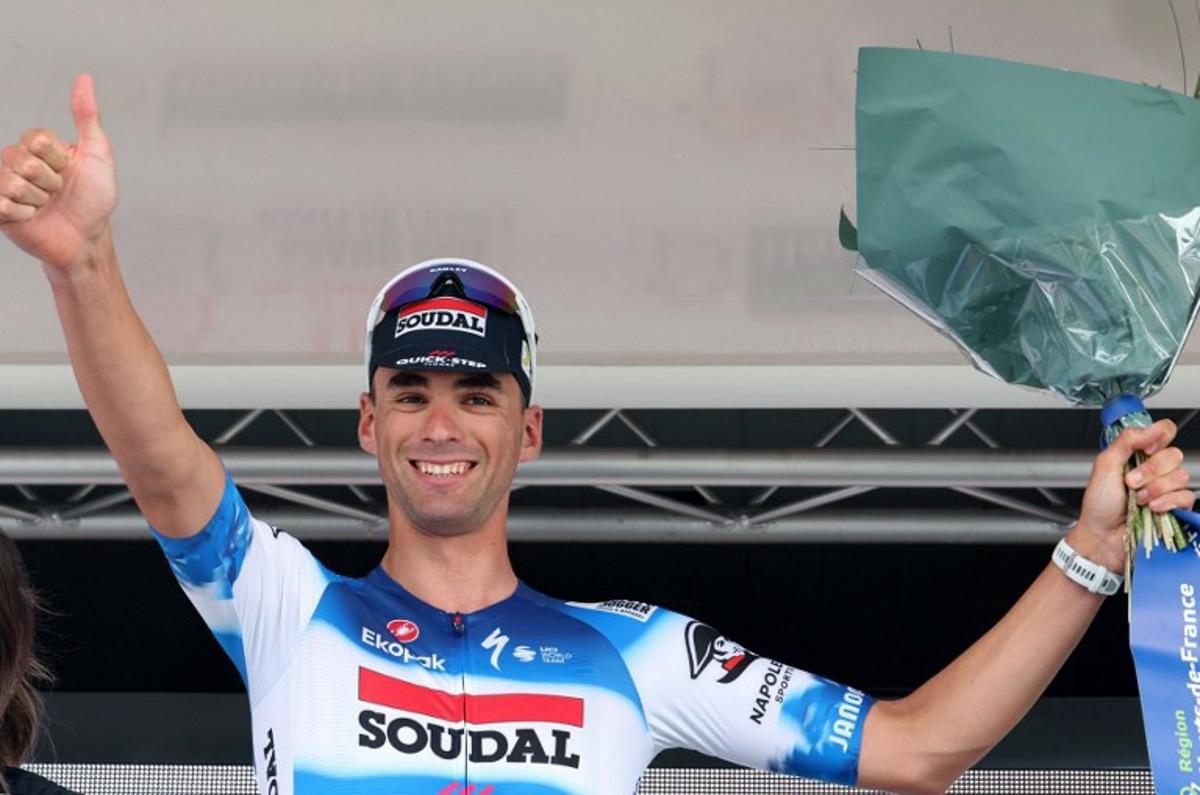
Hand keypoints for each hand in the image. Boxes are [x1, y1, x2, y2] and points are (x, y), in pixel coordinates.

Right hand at [0, 74, 115, 269]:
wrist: (87, 237)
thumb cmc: (95, 198)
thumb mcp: (97, 154)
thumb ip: (87, 116)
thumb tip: (84, 78)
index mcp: (38, 146)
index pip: (36, 139)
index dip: (58, 159)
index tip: (69, 170)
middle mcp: (17, 161)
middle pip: (23, 161)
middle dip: (50, 182)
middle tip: (59, 192)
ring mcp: (5, 184)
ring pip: (11, 183)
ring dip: (38, 200)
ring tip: (46, 205)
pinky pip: (1, 203)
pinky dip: (23, 214)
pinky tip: (31, 217)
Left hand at [1070, 419, 1192, 571]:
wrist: (1102, 536)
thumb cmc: (1099, 504)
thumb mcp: (1105, 465)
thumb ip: (1127, 441)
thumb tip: (1152, 427)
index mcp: (1138, 454)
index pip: (1164, 432)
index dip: (1160, 437)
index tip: (1146, 449)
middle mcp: (1155, 469)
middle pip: (1174, 454)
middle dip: (1151, 470)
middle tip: (1130, 482)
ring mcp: (1166, 488)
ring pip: (1181, 476)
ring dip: (1155, 488)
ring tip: (1138, 499)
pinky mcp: (1175, 507)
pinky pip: (1186, 497)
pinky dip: (1167, 502)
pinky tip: (1152, 508)